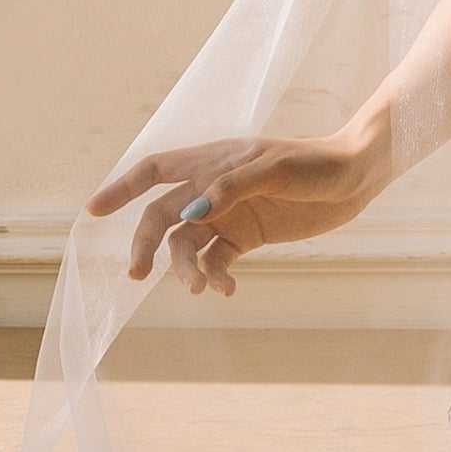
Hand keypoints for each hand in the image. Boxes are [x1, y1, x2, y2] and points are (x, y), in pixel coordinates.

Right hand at [86, 128, 374, 299]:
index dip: (122, 188)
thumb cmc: (316, 163)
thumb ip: (232, 188)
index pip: (155, 171)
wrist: (357, 176)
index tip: (92, 211)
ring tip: (200, 288)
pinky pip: (217, 261)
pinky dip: (214, 277)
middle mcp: (212, 189)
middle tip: (136, 274)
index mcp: (212, 162)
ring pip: (188, 245)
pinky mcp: (246, 237)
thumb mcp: (276, 170)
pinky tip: (227, 290)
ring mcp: (228, 214)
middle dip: (145, 243)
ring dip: (185, 268)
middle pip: (162, 217)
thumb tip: (192, 214)